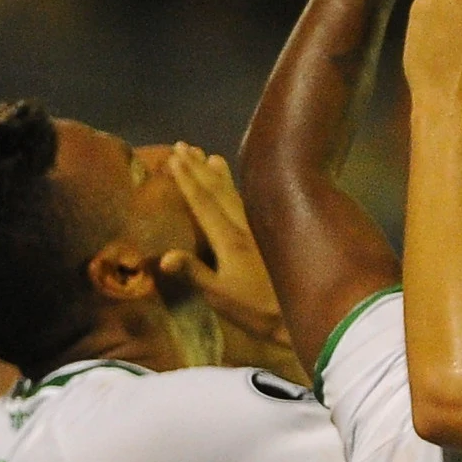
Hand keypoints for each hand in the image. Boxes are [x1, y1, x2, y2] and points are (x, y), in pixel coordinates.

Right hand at [158, 144, 288, 346]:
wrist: (296, 316)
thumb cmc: (255, 310)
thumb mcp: (219, 296)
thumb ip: (194, 273)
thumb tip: (164, 257)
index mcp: (230, 240)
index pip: (203, 203)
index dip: (187, 180)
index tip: (173, 158)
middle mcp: (246, 228)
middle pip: (218, 192)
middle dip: (198, 168)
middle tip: (183, 145)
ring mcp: (259, 231)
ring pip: (235, 194)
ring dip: (219, 174)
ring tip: (208, 154)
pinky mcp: (269, 238)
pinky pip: (249, 204)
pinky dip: (237, 190)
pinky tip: (237, 187)